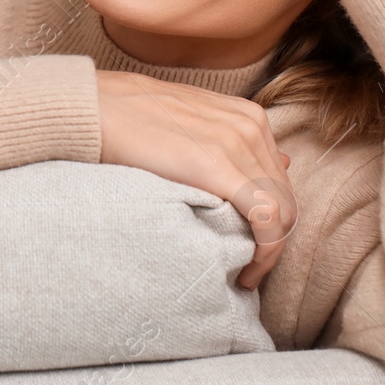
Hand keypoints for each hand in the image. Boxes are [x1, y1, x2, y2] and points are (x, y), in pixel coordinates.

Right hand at [96, 69, 296, 290]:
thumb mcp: (195, 127)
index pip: (281, 181)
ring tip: (246, 275)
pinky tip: (246, 273)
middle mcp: (251, 127)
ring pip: (284, 211)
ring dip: (270, 252)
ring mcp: (238, 143)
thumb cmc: (133, 121)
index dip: (274, 222)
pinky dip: (266, 251)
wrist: (97, 108)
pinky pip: (267, 216)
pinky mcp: (220, 166)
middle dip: (275, 241)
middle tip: (250, 269)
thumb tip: (283, 163)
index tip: (251, 247)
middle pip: (287, 198)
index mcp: (249, 117)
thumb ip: (234, 144)